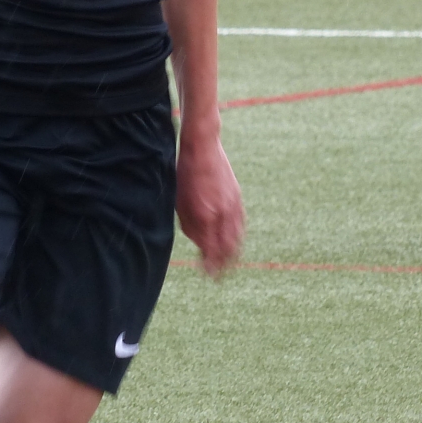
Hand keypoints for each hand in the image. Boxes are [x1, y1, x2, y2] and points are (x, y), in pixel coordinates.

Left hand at [175, 135, 243, 276]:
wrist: (203, 146)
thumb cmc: (185, 173)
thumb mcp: (180, 202)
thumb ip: (189, 225)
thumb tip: (199, 244)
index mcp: (205, 215)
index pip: (210, 249)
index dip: (209, 265)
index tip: (207, 274)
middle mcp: (222, 212)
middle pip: (227, 248)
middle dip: (223, 265)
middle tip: (218, 276)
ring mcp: (232, 205)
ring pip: (237, 237)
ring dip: (233, 253)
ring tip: (228, 264)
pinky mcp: (237, 197)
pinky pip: (241, 223)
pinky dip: (238, 236)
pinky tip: (235, 242)